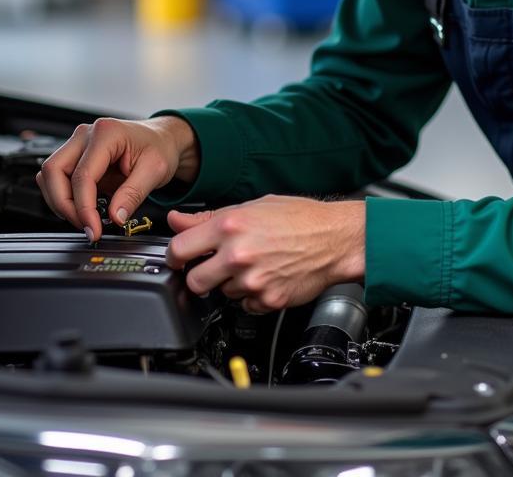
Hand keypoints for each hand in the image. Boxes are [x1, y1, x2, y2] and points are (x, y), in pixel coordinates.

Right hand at [35, 116, 199, 238]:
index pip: (82, 175)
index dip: (84, 208)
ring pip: (49, 175)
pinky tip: (82, 207)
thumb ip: (133, 194)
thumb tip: (114, 217)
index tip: (94, 229)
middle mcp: (86, 134)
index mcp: (106, 133)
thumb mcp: (155, 171)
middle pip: (54, 171)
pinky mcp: (75, 155)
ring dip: (61, 202)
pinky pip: (57, 177)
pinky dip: (63, 196)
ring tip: (85, 218)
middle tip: (86, 226)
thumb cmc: (159, 148)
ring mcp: (78, 143)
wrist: (161, 139)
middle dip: (64, 205)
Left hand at [165, 195, 365, 312]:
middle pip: (194, 281)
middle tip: (214, 267)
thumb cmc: (299, 218)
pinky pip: (245, 305)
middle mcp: (238, 254)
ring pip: (222, 293)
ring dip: (231, 284)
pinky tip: (267, 277)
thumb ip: (209, 217)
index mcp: (230, 225)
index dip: (176, 255)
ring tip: (253, 265)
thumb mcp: (253, 206)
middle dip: (200, 276)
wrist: (335, 239)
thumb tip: (177, 220)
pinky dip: (252, 295)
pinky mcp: (267, 300)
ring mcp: (252, 280)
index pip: (178, 249)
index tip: (180, 258)